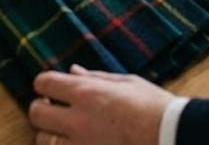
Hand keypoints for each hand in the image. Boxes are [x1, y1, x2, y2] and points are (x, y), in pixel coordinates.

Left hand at [29, 65, 174, 144]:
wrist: (172, 137)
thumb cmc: (155, 107)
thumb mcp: (127, 83)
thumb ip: (95, 78)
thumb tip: (73, 71)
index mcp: (87, 94)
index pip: (44, 83)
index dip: (45, 84)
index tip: (53, 89)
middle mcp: (78, 120)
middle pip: (36, 113)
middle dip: (42, 110)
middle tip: (54, 110)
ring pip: (43, 141)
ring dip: (50, 135)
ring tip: (64, 133)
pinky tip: (78, 143)